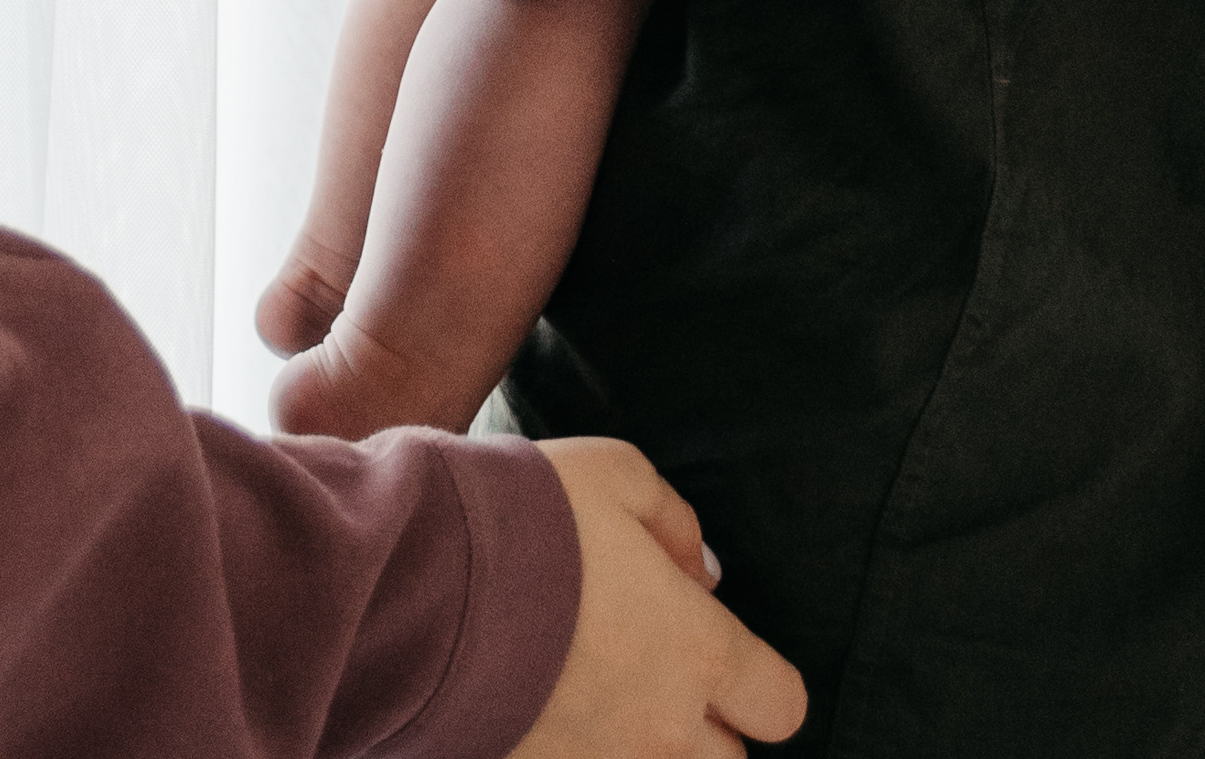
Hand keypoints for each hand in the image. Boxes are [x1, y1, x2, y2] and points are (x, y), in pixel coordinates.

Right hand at [512, 442, 806, 758]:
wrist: (424, 580)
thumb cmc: (530, 516)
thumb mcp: (616, 473)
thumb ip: (673, 522)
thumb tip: (699, 572)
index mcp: (697, 650)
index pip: (779, 704)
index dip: (763, 681)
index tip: (727, 652)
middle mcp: (661, 726)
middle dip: (705, 725)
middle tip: (656, 670)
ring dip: (642, 742)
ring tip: (595, 689)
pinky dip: (577, 747)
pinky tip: (545, 703)